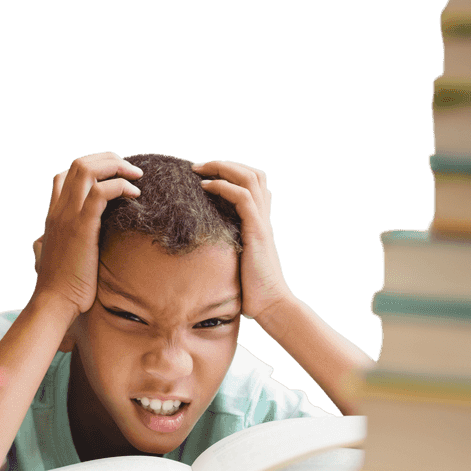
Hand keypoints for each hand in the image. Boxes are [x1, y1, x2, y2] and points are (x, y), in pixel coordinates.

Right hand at [31, 151, 142, 319]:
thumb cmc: (59, 285)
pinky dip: (121, 186)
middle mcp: (58, 209)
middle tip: (131, 170)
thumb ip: (50, 244)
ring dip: (117, 166)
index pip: (65, 175)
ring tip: (137, 176)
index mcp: (53, 214)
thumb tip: (48, 244)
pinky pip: (102, 192)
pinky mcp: (82, 226)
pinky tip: (135, 195)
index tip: (114, 178)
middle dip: (109, 159)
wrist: (55, 301)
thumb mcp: (51, 257)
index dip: (91, 169)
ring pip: (88, 170)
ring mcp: (68, 215)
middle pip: (80, 164)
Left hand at [191, 160, 291, 325]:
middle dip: (225, 165)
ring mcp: (261, 223)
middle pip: (253, 174)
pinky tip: (206, 187)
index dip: (233, 173)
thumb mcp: (237, 263)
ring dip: (222, 168)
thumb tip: (203, 257)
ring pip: (249, 178)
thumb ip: (227, 251)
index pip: (255, 185)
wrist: (271, 305)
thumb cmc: (253, 291)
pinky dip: (223, 187)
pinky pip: (243, 198)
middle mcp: (263, 218)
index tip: (207, 176)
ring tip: (200, 170)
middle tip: (199, 167)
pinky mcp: (257, 232)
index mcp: (260, 223)